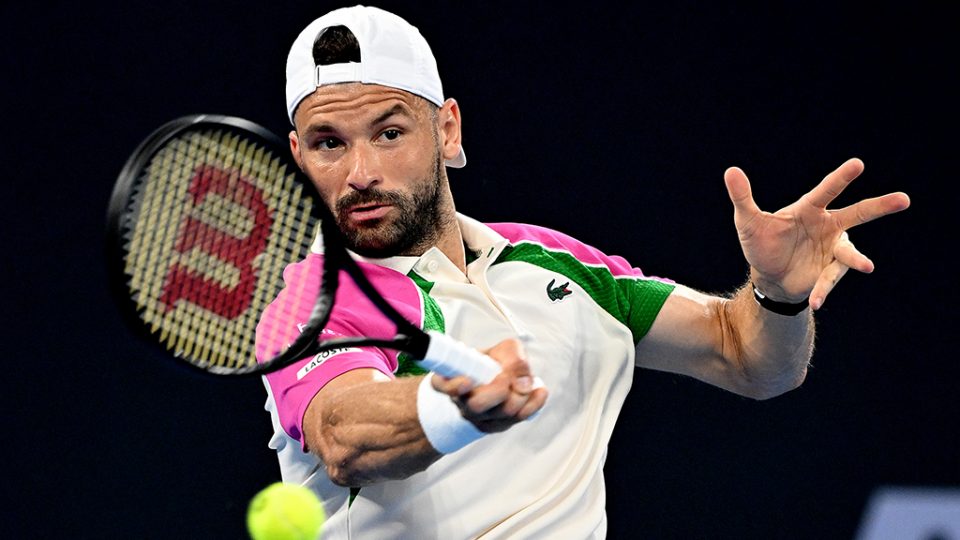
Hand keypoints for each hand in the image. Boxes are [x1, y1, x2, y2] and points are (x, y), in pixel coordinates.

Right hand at [431, 338, 547, 432]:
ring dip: (522, 394)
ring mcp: (479, 417)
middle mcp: (461, 401)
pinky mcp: (498, 425)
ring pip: (503, 413)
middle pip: (478, 405)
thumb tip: (523, 380)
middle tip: (509, 377)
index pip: (442, 385)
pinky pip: (520, 418)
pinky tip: (539, 390)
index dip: (454, 386)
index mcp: (451, 379)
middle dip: (501, 390)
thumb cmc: (491, 364)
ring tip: (525, 380)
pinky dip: (535, 402)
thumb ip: (511, 356)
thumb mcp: (499, 350)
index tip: (467, 381)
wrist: (492, 382)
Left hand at [724, 158, 909, 308]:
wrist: (768, 277)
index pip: (827, 191)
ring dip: (857, 259)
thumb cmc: (761, 243)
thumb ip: (742, 197)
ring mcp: (832, 250)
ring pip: (850, 253)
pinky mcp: (829, 272)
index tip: (858, 164)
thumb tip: (730, 171)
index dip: (841, 178)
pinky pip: (829, 280)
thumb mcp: (747, 221)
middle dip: (879, 207)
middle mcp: (828, 226)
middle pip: (857, 214)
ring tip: (866, 266)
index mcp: (809, 210)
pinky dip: (823, 291)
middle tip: (904, 200)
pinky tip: (816, 301)